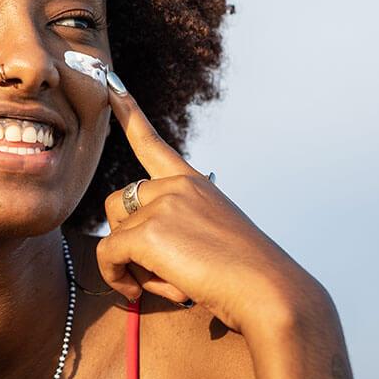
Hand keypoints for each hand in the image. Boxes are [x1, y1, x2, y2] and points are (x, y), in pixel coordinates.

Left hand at [95, 81, 316, 334]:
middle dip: (126, 241)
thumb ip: (177, 229)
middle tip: (161, 274)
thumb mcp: (213, 239)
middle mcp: (176, 186)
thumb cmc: (245, 279)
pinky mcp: (148, 231)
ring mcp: (162, 204)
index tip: (111, 84)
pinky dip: (116, 278)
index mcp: (194, 184)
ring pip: (113, 234)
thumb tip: (131, 243)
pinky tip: (137, 294)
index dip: (128, 113)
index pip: (152, 144)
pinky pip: (108, 256)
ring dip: (129, 264)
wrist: (270, 294)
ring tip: (168, 284)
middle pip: (117, 206)